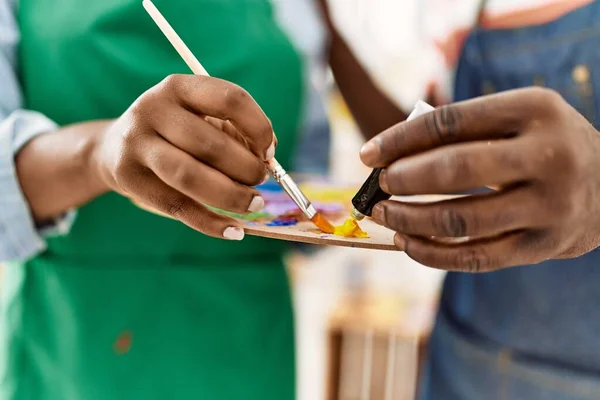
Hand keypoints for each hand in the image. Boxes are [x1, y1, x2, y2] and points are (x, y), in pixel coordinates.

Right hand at [93, 74, 273, 239]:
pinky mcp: (129, 179)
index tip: (269, 152)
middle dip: (246, 168)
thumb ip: (237, 133)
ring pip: (190, 176)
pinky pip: (177, 207)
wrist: (114, 148)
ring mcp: (136, 144)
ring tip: (253, 203)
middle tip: (260, 180)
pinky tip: (235, 231)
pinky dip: (211, 223)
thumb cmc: (176, 133)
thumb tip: (269, 158)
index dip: (258, 127)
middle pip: (211, 144)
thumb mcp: (202, 119)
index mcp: (179, 87)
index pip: (230, 99)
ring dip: (231, 195)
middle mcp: (153, 109)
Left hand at [360, 87, 599, 271]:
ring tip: (383, 213)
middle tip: (378, 185)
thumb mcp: (518, 117)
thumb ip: (465, 130)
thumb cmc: (545, 143)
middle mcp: (548, 155)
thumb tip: (391, 157)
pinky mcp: (543, 246)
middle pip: (455, 170)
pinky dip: (431, 253)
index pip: (449, 123)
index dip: (400, 140)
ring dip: (408, 219)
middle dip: (403, 179)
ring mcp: (549, 205)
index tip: (368, 154)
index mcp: (534, 109)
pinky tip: (406, 242)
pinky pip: (475, 257)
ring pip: (459, 220)